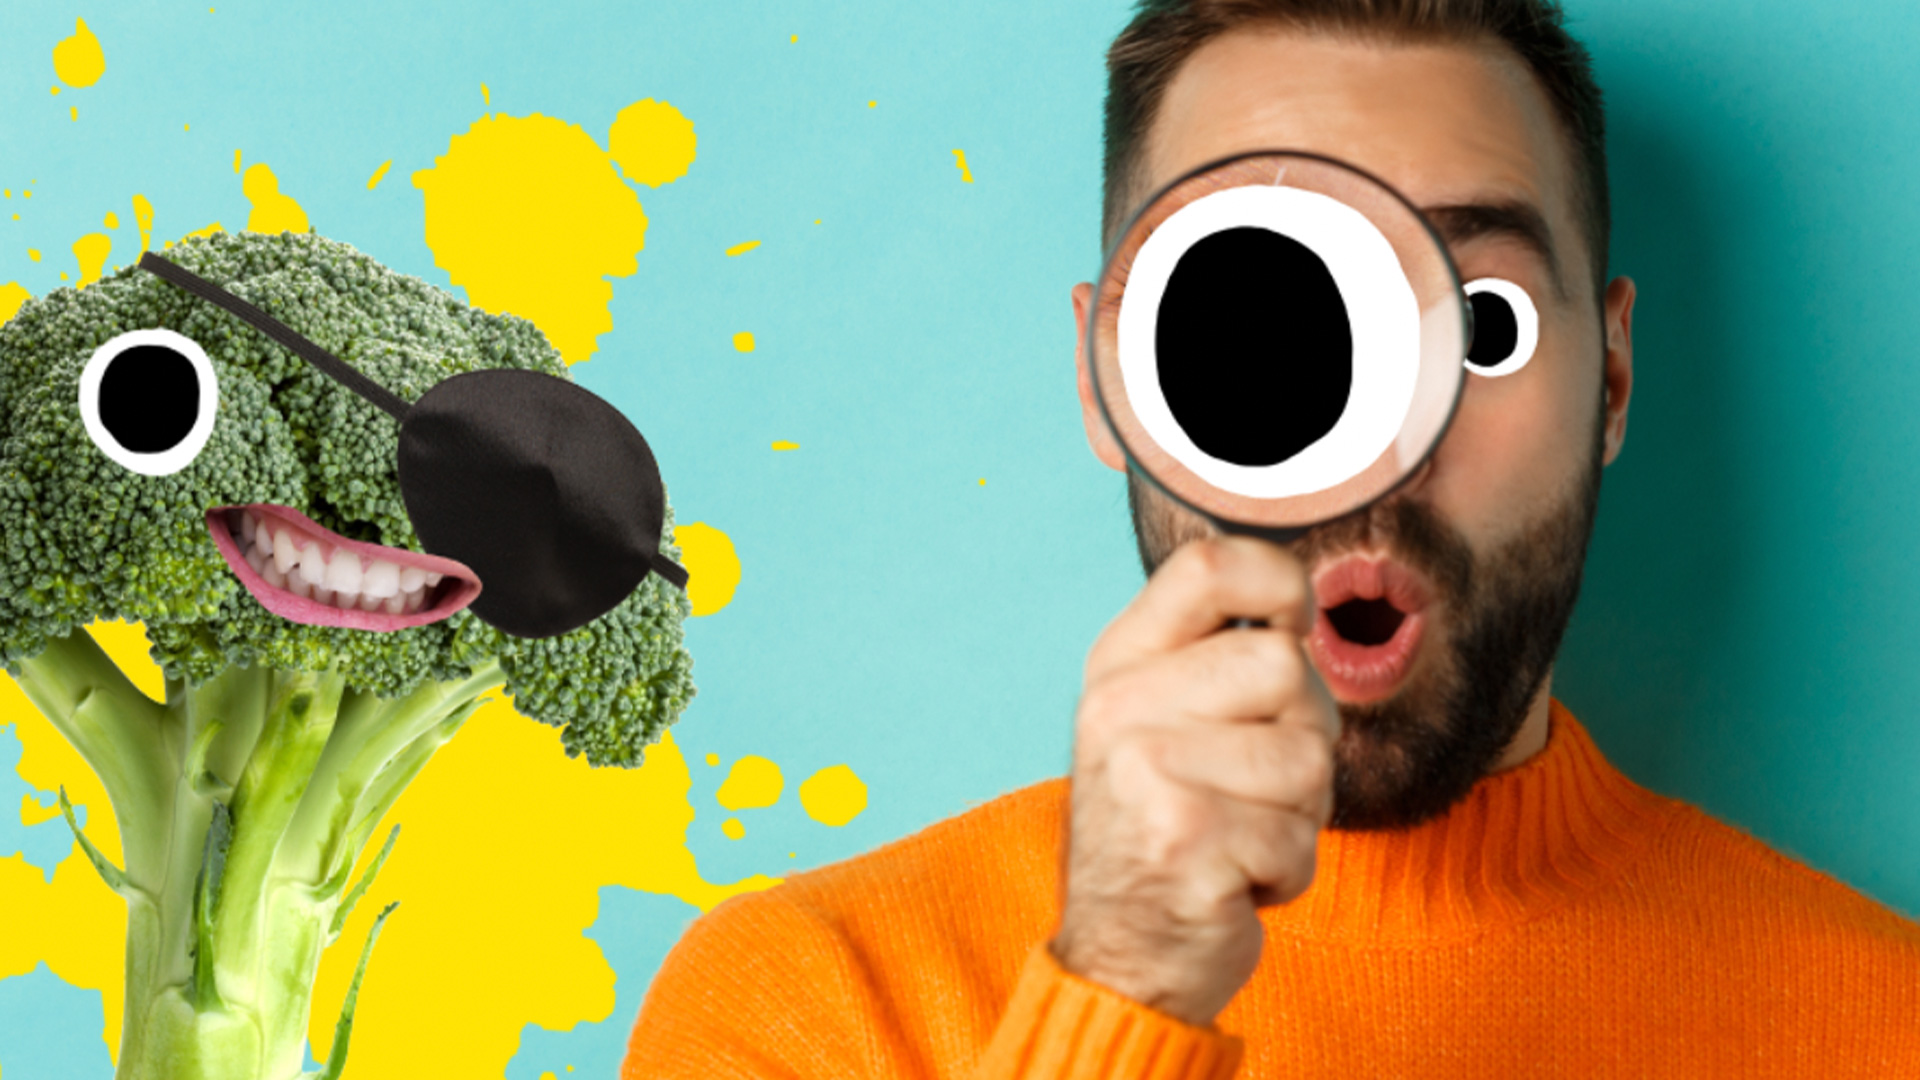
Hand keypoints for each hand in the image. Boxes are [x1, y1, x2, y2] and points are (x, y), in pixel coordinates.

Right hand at [1048, 535, 1340, 1026]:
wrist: (1120, 957)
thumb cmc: (1167, 830)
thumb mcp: (1160, 723)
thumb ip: (1215, 655)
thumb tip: (1299, 594)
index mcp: (1116, 665)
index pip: (1208, 565)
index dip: (1281, 584)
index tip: (1291, 627)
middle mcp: (1118, 710)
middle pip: (1285, 664)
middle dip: (1304, 731)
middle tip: (1256, 783)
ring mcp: (1144, 775)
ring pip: (1306, 757)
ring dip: (1299, 813)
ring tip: (1242, 834)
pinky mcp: (1184, 843)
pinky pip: (1300, 838)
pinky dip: (1288, 872)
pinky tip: (1235, 881)